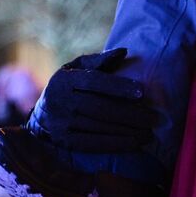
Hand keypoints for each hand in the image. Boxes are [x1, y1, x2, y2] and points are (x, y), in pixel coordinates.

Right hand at [28, 49, 162, 153]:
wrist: (41, 117)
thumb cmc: (67, 87)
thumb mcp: (76, 68)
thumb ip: (99, 61)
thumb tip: (124, 52)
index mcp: (65, 79)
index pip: (94, 81)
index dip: (118, 87)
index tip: (142, 92)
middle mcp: (60, 101)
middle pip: (100, 108)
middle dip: (130, 114)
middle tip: (154, 118)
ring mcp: (61, 123)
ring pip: (99, 127)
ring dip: (128, 131)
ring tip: (149, 133)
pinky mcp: (64, 141)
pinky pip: (93, 144)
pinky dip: (116, 144)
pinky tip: (134, 143)